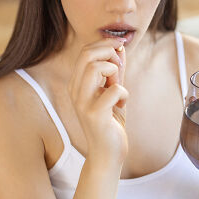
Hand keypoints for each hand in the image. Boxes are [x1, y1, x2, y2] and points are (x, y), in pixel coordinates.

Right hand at [67, 37, 128, 165]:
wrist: (108, 153)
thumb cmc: (111, 122)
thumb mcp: (114, 91)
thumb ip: (116, 71)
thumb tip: (120, 48)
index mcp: (76, 83)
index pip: (85, 51)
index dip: (105, 44)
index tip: (121, 48)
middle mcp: (75, 91)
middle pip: (87, 54)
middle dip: (109, 53)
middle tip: (120, 68)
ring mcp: (83, 103)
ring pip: (96, 67)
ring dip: (115, 72)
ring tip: (119, 88)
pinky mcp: (94, 115)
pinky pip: (114, 90)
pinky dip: (124, 94)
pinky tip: (121, 105)